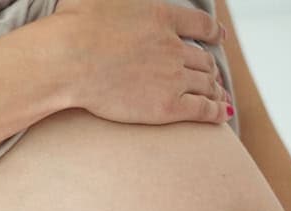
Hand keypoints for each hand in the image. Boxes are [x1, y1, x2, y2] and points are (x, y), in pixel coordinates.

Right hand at [52, 0, 232, 125]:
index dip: (213, 32)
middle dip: (210, 67)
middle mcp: (172, 46)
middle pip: (203, 58)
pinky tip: (222, 113)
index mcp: (160, 16)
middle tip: (213, 76)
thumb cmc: (73, 25)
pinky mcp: (167, 106)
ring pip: (205, 83)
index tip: (219, 38)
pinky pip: (202, 108)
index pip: (199, 25)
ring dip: (214, 89)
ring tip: (218, 96)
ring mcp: (172, 77)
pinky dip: (216, 110)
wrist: (68, 58)